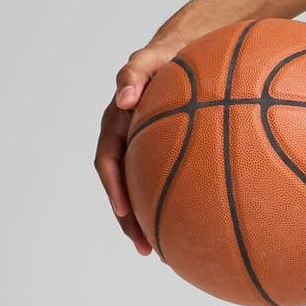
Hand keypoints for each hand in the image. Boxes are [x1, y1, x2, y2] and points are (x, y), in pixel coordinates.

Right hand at [93, 38, 179, 254]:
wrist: (187, 53)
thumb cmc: (168, 55)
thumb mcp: (149, 57)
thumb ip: (134, 72)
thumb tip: (123, 98)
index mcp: (117, 125)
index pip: (108, 161)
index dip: (114, 188)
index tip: (124, 212)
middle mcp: (128, 142)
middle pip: (124, 189)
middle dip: (131, 221)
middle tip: (146, 248)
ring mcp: (147, 151)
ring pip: (144, 192)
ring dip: (150, 221)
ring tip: (166, 252)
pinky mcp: (169, 155)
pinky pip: (168, 183)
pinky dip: (175, 203)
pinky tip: (196, 225)